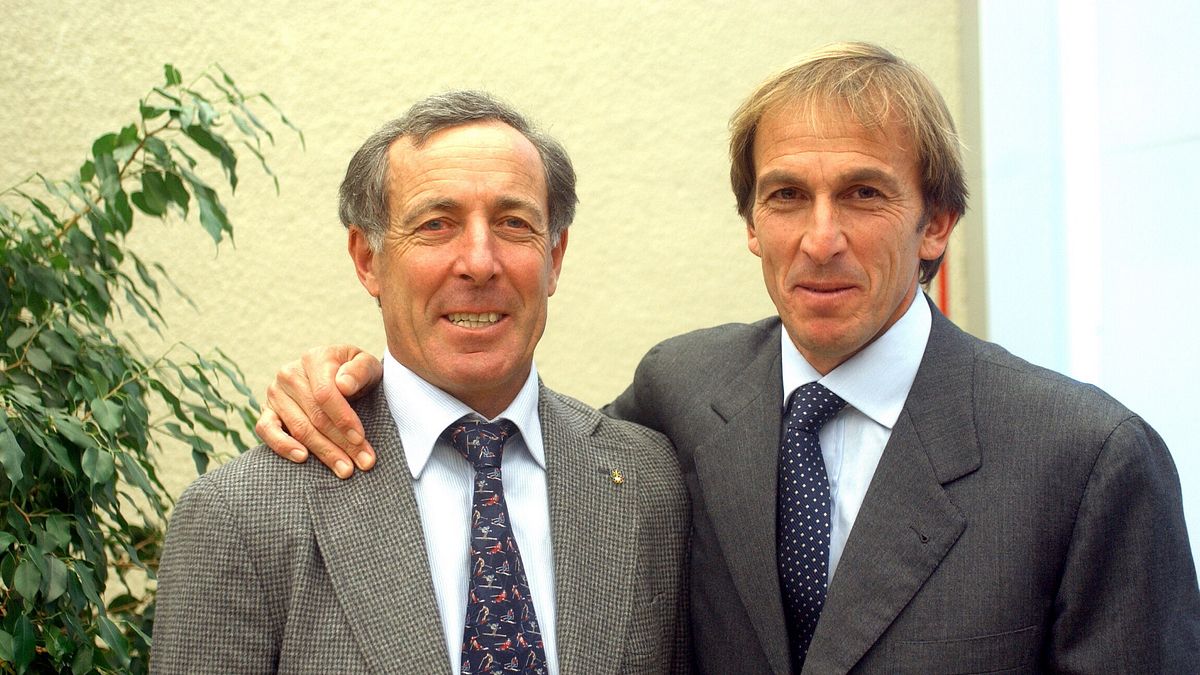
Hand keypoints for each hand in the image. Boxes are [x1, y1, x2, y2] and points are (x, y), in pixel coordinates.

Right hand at [255, 345, 383, 477]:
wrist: (338, 376)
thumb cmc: (355, 374)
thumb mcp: (367, 365)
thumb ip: (360, 370)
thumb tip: (343, 385)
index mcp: (315, 358)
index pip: (325, 394)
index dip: (343, 418)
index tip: (360, 438)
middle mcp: (290, 373)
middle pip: (315, 416)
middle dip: (342, 443)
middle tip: (363, 463)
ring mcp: (275, 392)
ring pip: (299, 428)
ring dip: (324, 452)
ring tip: (345, 469)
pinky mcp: (266, 411)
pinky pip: (266, 430)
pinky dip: (282, 445)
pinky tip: (302, 457)